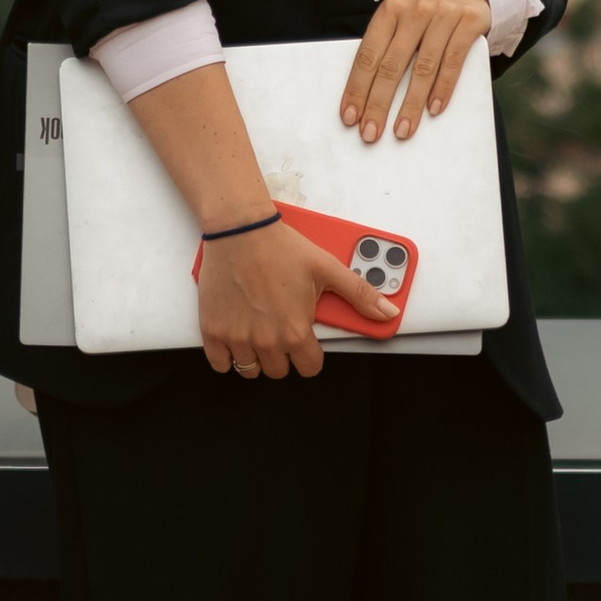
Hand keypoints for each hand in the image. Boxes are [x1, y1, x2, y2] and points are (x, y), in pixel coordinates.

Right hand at [196, 210, 396, 380]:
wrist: (240, 229)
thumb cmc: (280, 246)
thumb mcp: (327, 268)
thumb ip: (359, 294)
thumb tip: (387, 312)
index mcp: (295, 331)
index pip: (309, 367)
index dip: (310, 355)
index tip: (305, 343)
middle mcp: (267, 340)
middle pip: (279, 371)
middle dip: (283, 355)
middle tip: (281, 331)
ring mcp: (237, 337)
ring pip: (250, 370)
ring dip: (257, 357)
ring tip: (259, 332)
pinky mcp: (213, 330)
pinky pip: (220, 363)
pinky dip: (227, 356)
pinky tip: (236, 337)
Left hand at [340, 0, 489, 147]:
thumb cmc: (424, 12)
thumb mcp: (400, 20)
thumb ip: (387, 48)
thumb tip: (369, 96)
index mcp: (389, 11)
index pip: (367, 55)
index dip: (357, 88)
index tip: (350, 116)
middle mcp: (414, 11)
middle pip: (392, 65)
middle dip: (379, 103)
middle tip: (371, 133)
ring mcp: (443, 15)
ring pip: (423, 67)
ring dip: (411, 104)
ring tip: (402, 130)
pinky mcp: (468, 22)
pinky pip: (453, 60)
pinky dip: (443, 88)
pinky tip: (434, 109)